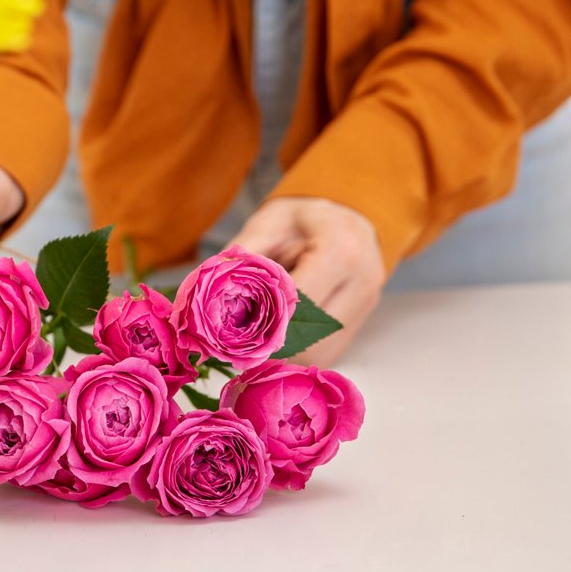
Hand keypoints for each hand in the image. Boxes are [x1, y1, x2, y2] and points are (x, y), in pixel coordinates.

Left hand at [230, 196, 384, 367]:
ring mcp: (364, 307)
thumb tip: (205, 293)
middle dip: (269, 347)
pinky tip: (271, 346)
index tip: (226, 326)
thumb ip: (241, 258)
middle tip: (231, 346)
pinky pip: (326, 353)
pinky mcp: (359, 324)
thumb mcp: (268, 223)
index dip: (260, 319)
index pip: (297, 303)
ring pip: (320, 355)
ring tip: (248, 349)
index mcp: (341, 252)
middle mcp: (361, 284)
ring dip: (283, 357)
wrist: (347, 214)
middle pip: (311, 339)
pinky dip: (296, 354)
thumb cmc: (304, 216)